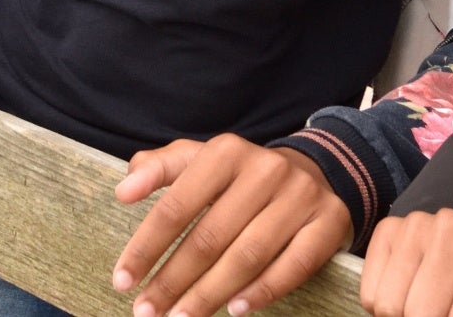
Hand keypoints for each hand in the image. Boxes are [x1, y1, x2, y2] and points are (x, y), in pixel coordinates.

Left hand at [113, 136, 350, 316]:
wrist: (314, 172)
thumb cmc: (240, 176)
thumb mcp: (200, 160)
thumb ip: (158, 168)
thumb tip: (123, 189)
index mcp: (226, 151)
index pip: (176, 205)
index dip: (146, 247)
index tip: (122, 280)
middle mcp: (265, 169)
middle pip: (210, 237)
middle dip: (173, 280)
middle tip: (146, 311)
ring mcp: (301, 196)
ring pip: (248, 256)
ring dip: (210, 294)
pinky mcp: (330, 222)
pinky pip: (294, 266)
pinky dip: (262, 291)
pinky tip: (234, 309)